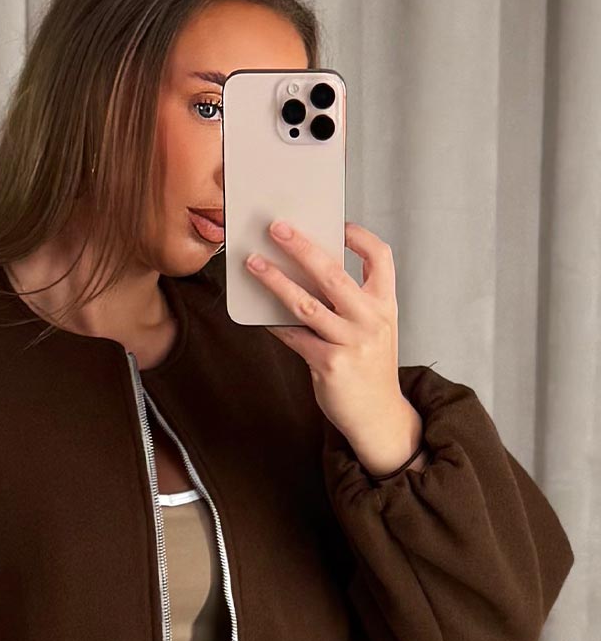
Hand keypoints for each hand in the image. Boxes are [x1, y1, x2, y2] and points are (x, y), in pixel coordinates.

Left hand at [245, 219, 413, 446]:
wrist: (378, 416)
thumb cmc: (369, 367)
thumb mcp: (374, 328)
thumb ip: (351, 302)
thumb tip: (305, 272)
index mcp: (386, 304)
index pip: (381, 257)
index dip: (359, 237)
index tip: (337, 224)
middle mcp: (371, 320)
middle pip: (333, 273)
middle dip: (301, 247)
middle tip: (276, 228)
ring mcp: (351, 343)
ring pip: (306, 304)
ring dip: (275, 280)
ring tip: (254, 263)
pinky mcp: (330, 365)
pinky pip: (294, 337)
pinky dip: (274, 323)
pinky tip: (258, 312)